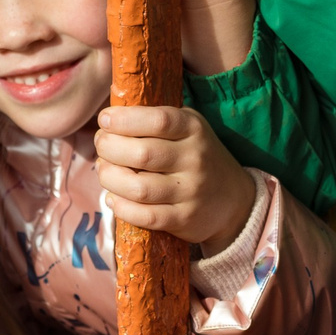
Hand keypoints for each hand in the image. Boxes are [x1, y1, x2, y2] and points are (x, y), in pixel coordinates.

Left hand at [93, 105, 257, 257]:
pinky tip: (114, 198)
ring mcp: (190, 191)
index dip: (124, 119)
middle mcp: (194, 159)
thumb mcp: (187, 128)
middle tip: (102, 146)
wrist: (233, 199)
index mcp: (193, 129)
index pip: (158, 120)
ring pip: (139, 187)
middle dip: (109, 148)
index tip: (105, 120)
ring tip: (105, 171)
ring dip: (110, 178)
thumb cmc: (196, 155)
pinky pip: (145, 216)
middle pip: (142, 153)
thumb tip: (108, 116)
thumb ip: (153, 119)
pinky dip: (121, 207)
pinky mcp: (184, 219)